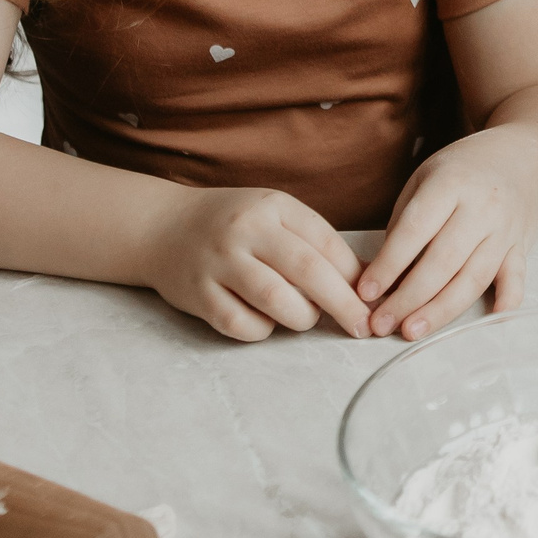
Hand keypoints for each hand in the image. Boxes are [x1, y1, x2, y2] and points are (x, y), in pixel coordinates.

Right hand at [141, 186, 369, 342]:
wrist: (162, 227)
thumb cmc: (235, 225)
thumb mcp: (275, 217)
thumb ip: (314, 243)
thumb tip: (365, 280)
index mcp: (273, 207)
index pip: (326, 241)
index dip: (354, 274)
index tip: (375, 298)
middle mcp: (246, 231)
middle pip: (307, 270)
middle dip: (343, 303)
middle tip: (362, 326)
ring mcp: (218, 262)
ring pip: (276, 300)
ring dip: (302, 317)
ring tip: (307, 318)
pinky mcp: (197, 294)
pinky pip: (241, 324)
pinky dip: (262, 330)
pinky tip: (266, 322)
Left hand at [360, 128, 537, 339]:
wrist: (520, 156)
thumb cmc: (461, 171)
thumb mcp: (424, 179)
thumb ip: (404, 224)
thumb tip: (382, 278)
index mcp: (451, 183)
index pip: (415, 231)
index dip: (388, 264)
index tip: (366, 292)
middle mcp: (482, 207)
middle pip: (443, 261)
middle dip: (408, 297)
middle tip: (381, 323)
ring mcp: (506, 228)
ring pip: (474, 277)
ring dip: (442, 309)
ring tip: (411, 331)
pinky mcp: (522, 246)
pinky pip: (517, 276)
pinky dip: (508, 298)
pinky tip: (492, 317)